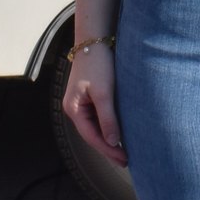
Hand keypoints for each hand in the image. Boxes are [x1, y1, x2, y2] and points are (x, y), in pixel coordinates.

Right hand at [61, 43, 126, 166]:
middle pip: (92, 134)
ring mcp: (80, 103)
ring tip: (124, 151)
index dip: (108, 150)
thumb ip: (108, 118)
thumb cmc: (98, 64)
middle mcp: (74, 108)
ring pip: (95, 127)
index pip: (91, 137)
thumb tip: (112, 142)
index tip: (124, 159)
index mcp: (73, 109)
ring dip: (108, 138)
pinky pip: (97, 117)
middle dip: (108, 148)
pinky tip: (118, 132)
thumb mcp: (104, 92)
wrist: (94, 39)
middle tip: (126, 160)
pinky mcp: (88, 96)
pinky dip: (108, 126)